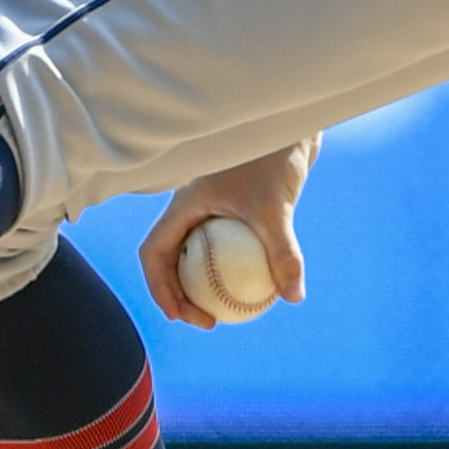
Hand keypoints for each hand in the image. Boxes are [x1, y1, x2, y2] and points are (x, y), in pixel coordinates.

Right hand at [139, 135, 315, 329]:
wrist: (291, 126)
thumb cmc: (274, 158)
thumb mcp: (276, 208)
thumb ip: (283, 252)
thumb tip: (294, 296)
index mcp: (183, 204)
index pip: (154, 253)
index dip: (160, 289)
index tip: (184, 317)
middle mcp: (192, 208)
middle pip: (170, 260)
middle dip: (180, 296)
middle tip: (210, 322)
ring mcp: (212, 209)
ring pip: (197, 255)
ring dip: (205, 285)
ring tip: (231, 312)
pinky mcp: (236, 209)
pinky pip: (226, 247)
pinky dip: (234, 270)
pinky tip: (260, 289)